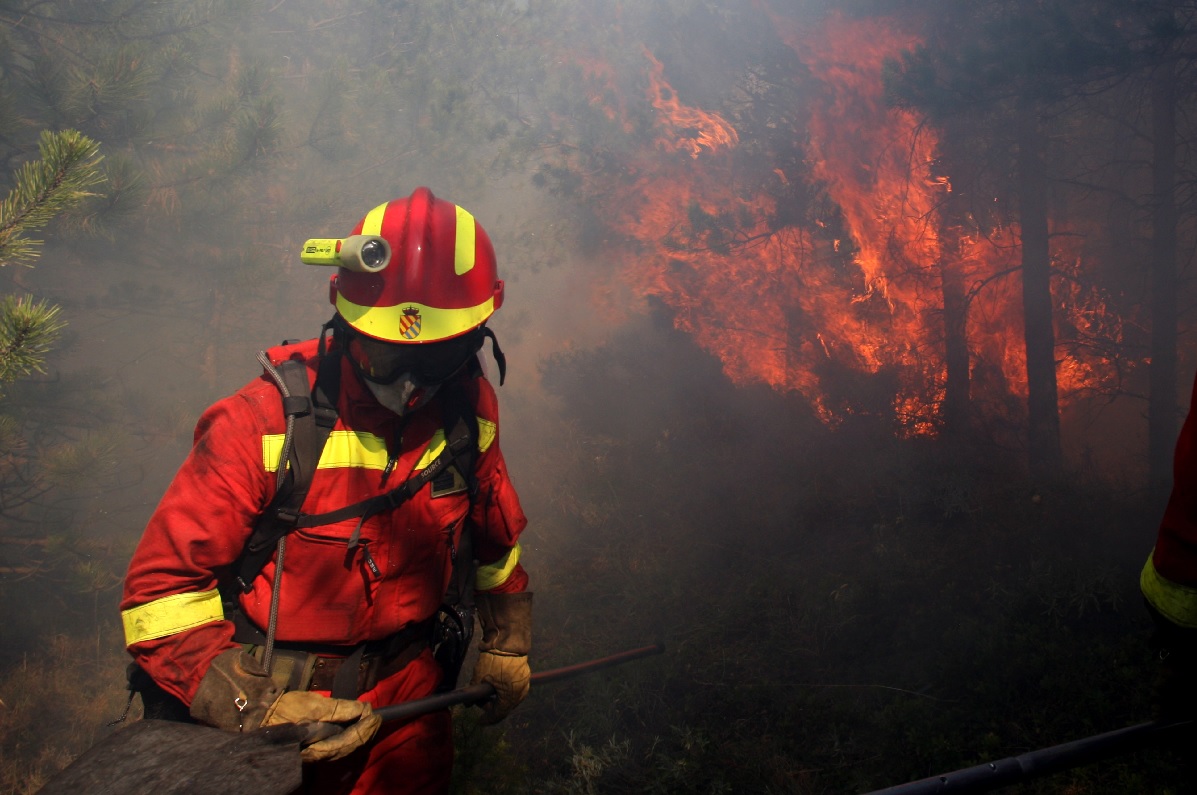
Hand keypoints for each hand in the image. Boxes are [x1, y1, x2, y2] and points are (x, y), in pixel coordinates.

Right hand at [262, 690, 381, 762]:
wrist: (258, 717)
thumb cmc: (284, 709)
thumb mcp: (312, 704)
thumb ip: (338, 708)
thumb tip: (361, 708)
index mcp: (317, 745)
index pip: (350, 739)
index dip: (365, 727)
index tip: (374, 713)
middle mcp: (318, 754)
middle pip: (350, 746)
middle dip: (365, 731)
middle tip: (376, 716)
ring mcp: (316, 753)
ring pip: (345, 747)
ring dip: (359, 733)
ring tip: (369, 719)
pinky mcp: (313, 748)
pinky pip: (336, 745)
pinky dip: (348, 736)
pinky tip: (354, 726)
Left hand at [470, 651, 530, 724]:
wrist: (508, 640)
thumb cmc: (494, 660)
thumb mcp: (479, 677)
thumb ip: (473, 693)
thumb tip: (467, 703)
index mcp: (510, 697)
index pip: (498, 714)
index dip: (487, 719)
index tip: (480, 721)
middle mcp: (520, 694)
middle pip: (504, 707)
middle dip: (491, 706)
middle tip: (479, 701)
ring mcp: (524, 684)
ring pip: (510, 698)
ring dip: (498, 698)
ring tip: (486, 691)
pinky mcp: (525, 676)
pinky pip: (514, 689)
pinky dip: (504, 690)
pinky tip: (495, 684)